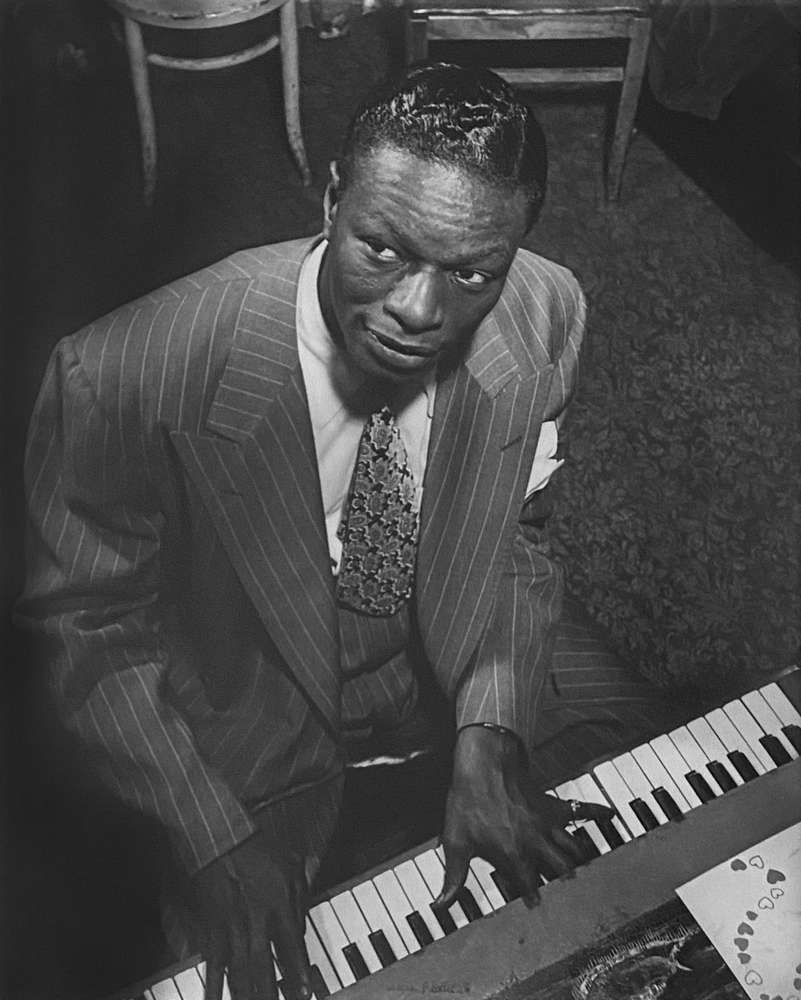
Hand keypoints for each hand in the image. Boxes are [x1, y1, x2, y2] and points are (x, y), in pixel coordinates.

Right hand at [190, 832, 311, 999]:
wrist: (221, 842)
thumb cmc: (258, 851)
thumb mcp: (291, 863)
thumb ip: (304, 886)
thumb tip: (309, 906)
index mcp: (280, 907)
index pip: (293, 949)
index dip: (299, 974)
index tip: (305, 994)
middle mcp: (257, 923)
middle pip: (266, 968)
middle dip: (272, 994)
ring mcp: (233, 930)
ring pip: (241, 974)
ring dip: (248, 997)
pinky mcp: (212, 932)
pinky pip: (214, 967)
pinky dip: (214, 990)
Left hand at [434, 725, 613, 910]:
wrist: (483, 762)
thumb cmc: (468, 799)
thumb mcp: (455, 841)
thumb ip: (453, 878)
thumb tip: (440, 905)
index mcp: (514, 856)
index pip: (529, 887)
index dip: (533, 899)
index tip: (536, 908)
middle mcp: (537, 843)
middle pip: (561, 871)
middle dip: (567, 886)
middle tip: (573, 896)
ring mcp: (548, 823)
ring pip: (574, 849)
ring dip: (581, 861)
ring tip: (590, 874)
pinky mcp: (552, 804)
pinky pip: (580, 809)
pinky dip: (597, 812)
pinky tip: (611, 815)